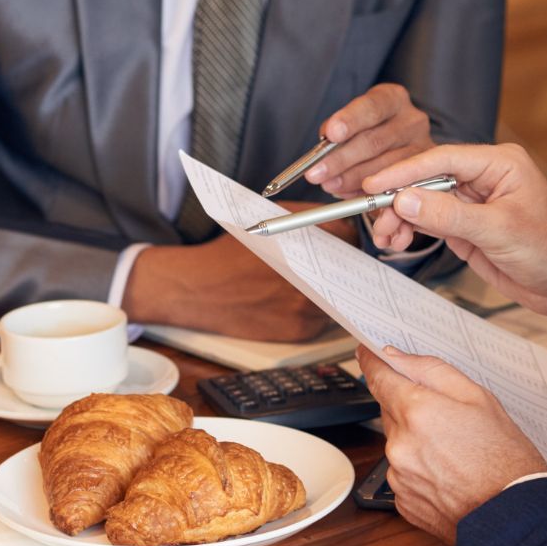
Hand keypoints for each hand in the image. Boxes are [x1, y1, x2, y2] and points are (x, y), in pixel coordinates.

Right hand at [123, 233, 331, 341]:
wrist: (197, 290)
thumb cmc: (227, 254)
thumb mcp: (263, 217)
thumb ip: (304, 215)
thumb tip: (336, 216)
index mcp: (302, 242)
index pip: (349, 235)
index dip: (348, 235)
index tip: (344, 237)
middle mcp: (310, 276)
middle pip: (348, 267)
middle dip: (341, 261)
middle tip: (333, 258)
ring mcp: (306, 307)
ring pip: (337, 294)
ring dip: (331, 287)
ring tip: (312, 279)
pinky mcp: (300, 331)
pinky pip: (321, 317)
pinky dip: (314, 308)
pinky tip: (294, 299)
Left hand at [303, 84, 435, 198]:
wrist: (398, 146)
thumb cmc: (369, 131)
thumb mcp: (354, 122)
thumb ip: (339, 131)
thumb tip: (326, 142)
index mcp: (393, 99)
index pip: (372, 106)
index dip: (350, 120)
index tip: (331, 134)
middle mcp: (413, 121)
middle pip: (375, 141)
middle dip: (341, 160)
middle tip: (317, 173)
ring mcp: (423, 148)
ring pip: (383, 168)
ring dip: (352, 180)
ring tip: (329, 185)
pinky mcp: (425, 175)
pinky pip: (393, 188)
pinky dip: (368, 194)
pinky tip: (349, 195)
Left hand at [357, 346, 546, 545]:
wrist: (513, 518)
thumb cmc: (505, 459)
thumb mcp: (479, 398)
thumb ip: (431, 371)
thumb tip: (397, 357)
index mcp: (417, 412)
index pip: (379, 377)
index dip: (372, 362)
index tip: (366, 353)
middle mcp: (400, 444)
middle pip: (391, 412)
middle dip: (411, 408)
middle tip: (446, 418)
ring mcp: (398, 476)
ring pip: (398, 444)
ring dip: (417, 441)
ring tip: (456, 453)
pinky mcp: (402, 501)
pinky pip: (403, 474)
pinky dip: (420, 469)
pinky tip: (449, 474)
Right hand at [362, 144, 546, 323]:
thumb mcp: (499, 230)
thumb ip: (449, 214)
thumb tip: (405, 200)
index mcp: (498, 164)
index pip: (442, 159)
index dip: (405, 171)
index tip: (375, 184)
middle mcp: (483, 179)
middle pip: (426, 180)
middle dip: (398, 199)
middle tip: (376, 218)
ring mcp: (472, 204)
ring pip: (423, 203)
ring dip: (400, 219)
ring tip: (386, 238)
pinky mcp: (466, 228)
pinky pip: (429, 223)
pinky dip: (410, 231)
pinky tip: (397, 242)